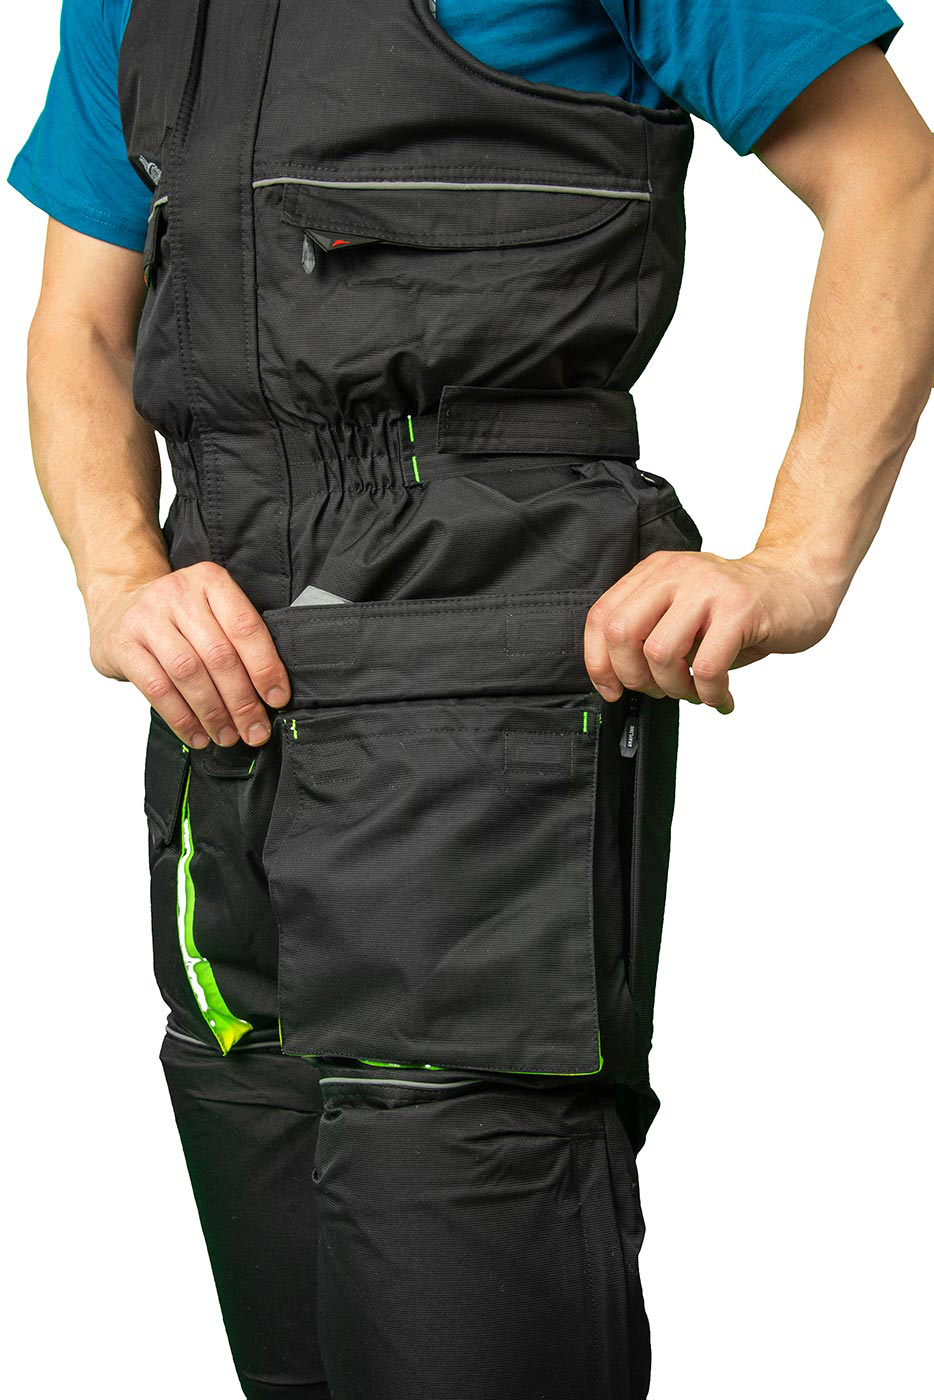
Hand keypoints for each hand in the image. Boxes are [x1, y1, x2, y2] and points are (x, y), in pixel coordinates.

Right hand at [86, 562, 290, 747]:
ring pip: (189, 674)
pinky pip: (158, 689)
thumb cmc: (177, 616)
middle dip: (242, 701)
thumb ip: (237, 639)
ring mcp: (146, 619)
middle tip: (254, 731)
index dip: (265, 668)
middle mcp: (177, 594)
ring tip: (227, 736)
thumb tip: (271, 693)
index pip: (245, 627)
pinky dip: (182, 718)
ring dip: (213, 713)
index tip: (277, 700)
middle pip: (218, 655)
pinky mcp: (123, 645)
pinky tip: (197, 735)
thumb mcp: (210, 609)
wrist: (116, 606)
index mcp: (209, 581)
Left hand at [584, 547, 841, 712]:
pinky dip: (709, 694)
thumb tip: (617, 682)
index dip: (599, 662)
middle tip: (660, 691)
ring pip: (660, 652)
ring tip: (694, 692)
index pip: (602, 617)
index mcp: (655, 573)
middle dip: (634, 678)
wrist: (798, 583)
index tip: (612, 690)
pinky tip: (720, 697)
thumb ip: (649, 632)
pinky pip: (707, 666)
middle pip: (622, 633)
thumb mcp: (683, 610)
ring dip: (674, 688)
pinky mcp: (740, 608)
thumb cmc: (738, 609)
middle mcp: (677, 573)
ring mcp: (709, 588)